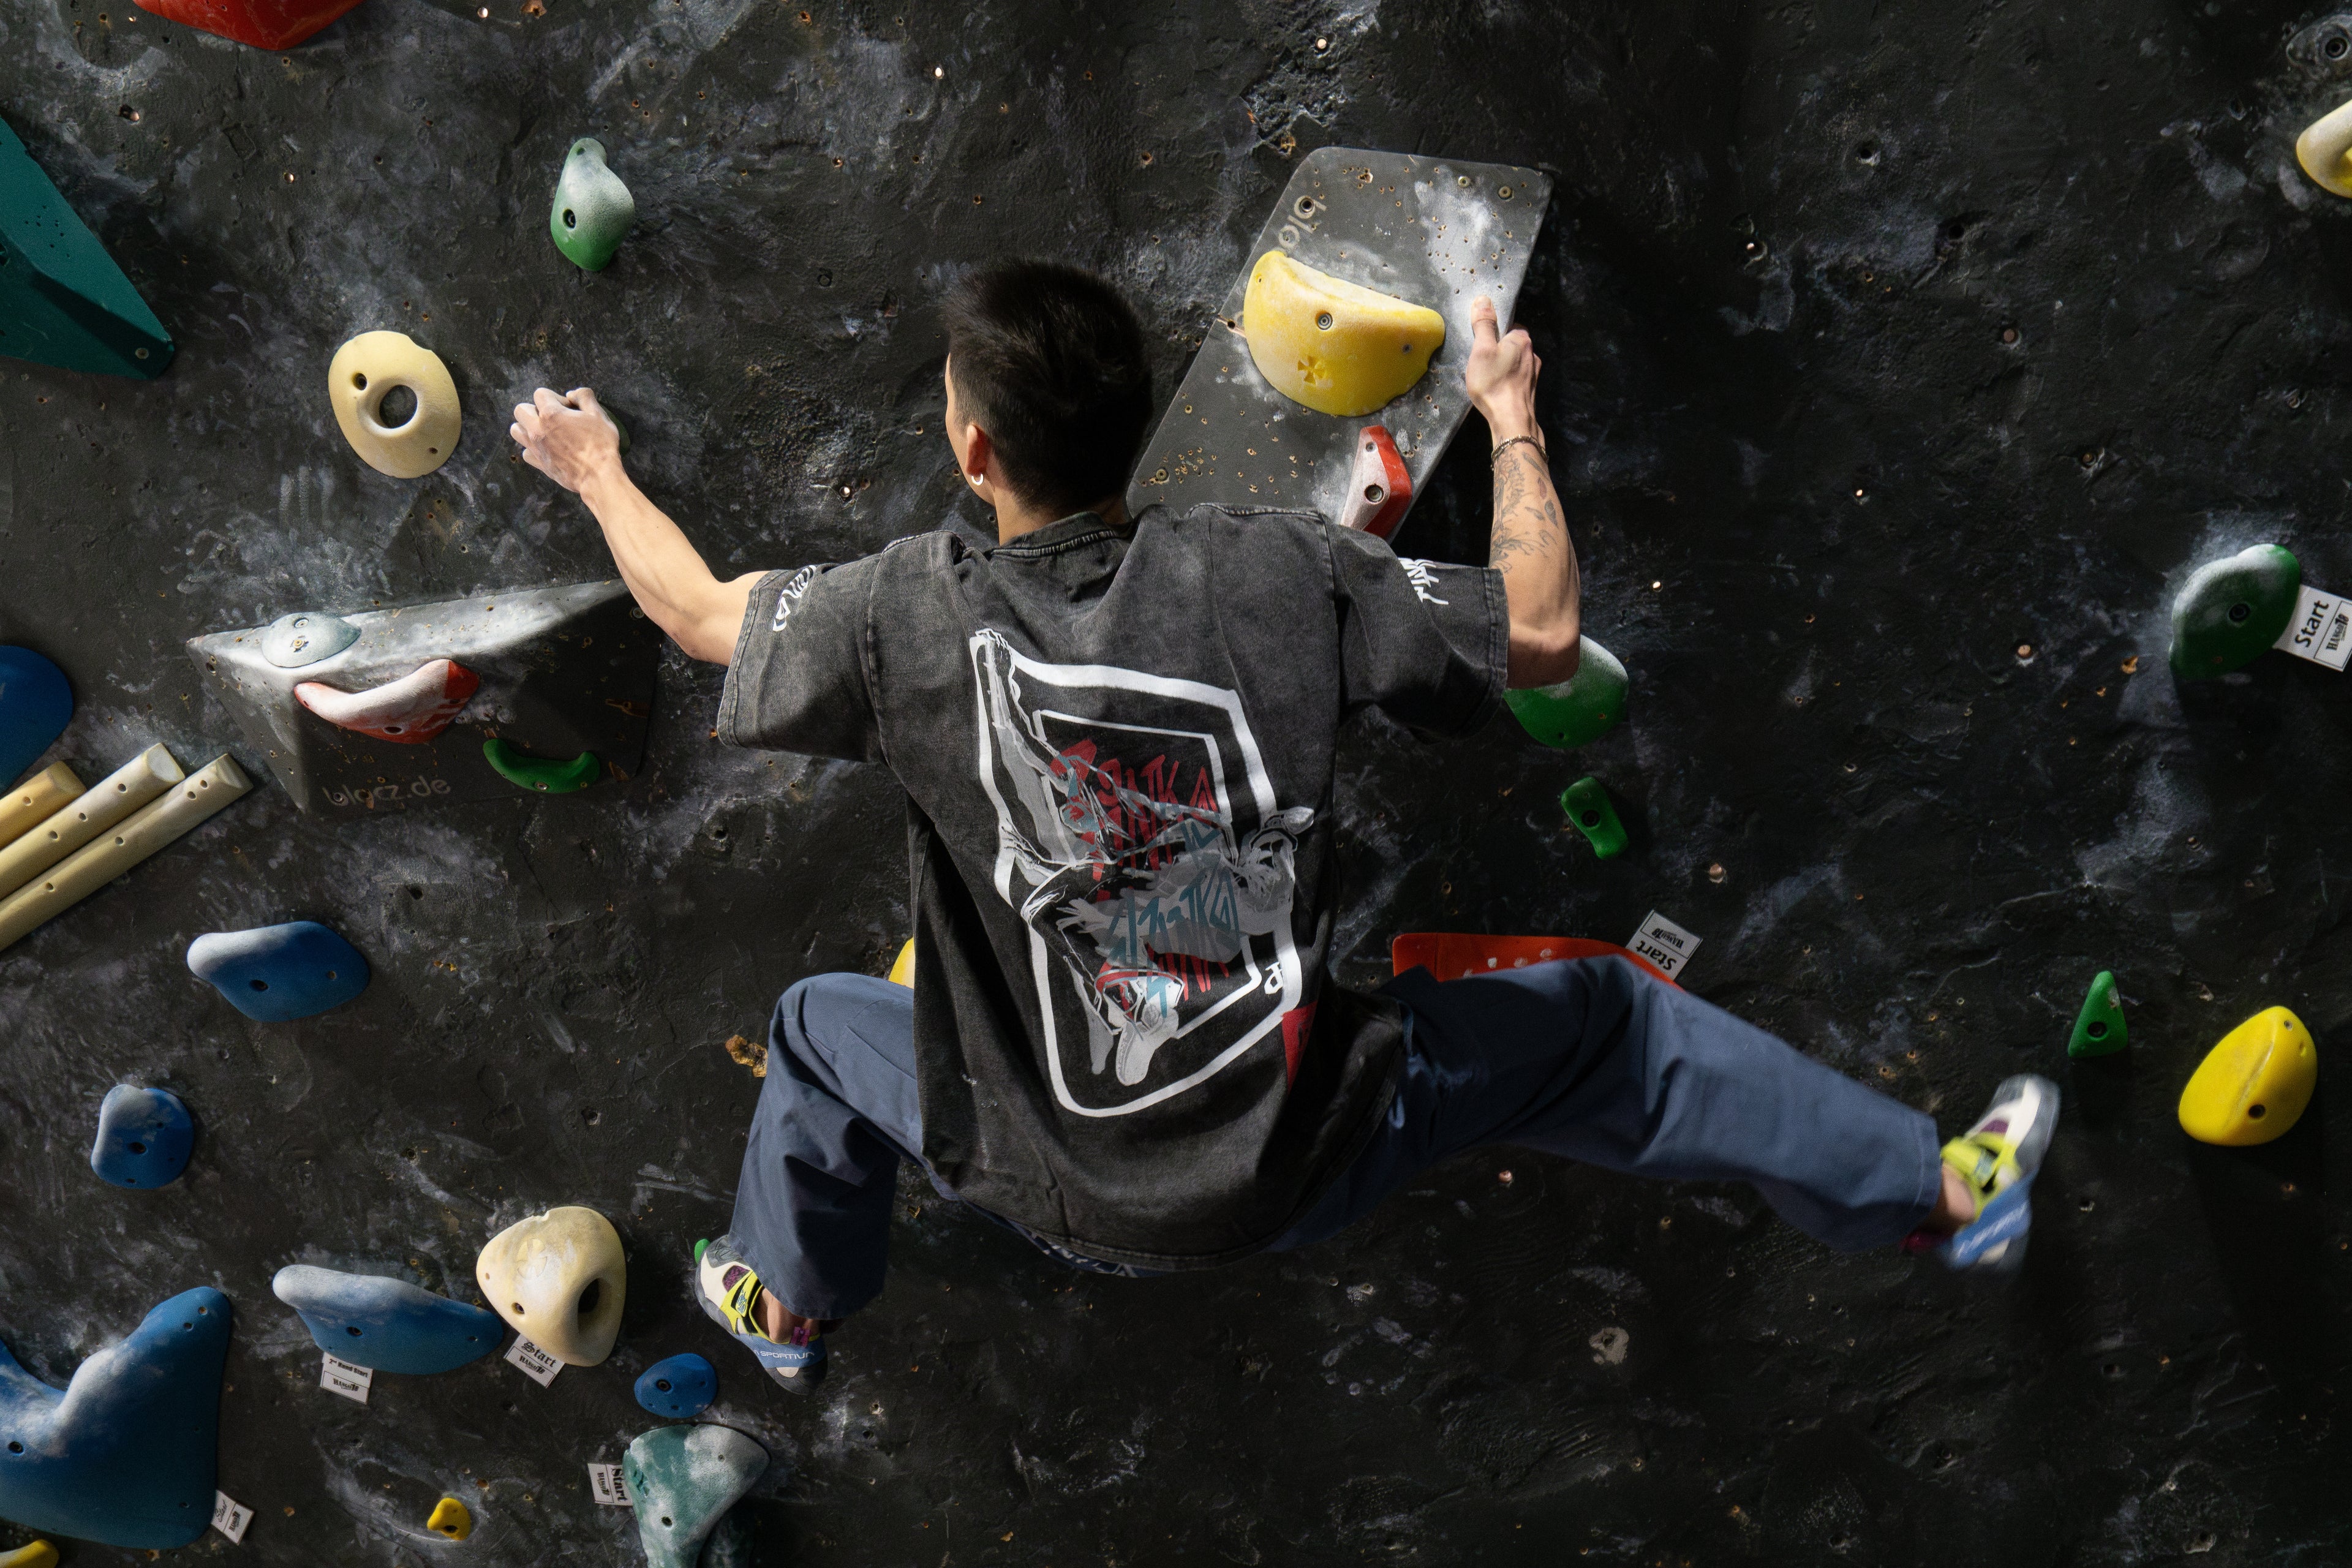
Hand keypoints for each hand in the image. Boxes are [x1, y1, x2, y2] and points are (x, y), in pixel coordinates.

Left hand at [510, 386, 622, 493]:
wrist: (598, 476)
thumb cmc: (600, 445)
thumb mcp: (599, 415)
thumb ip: (584, 397)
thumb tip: (572, 393)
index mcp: (551, 414)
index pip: (540, 393)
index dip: (555, 397)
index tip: (568, 408)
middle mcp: (537, 429)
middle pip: (520, 410)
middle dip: (535, 409)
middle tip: (553, 418)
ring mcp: (536, 447)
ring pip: (516, 430)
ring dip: (526, 427)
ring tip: (544, 431)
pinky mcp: (539, 463)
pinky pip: (525, 452)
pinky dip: (532, 449)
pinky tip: (546, 449)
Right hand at [1463, 295, 1540, 440]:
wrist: (1511, 420)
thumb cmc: (1494, 382)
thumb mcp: (1482, 349)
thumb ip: (1484, 324)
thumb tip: (1484, 298)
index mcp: (1522, 339)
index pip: (1510, 325)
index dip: (1495, 331)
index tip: (1482, 341)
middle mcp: (1533, 354)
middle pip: (1514, 344)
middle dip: (1500, 349)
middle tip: (1481, 359)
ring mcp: (1534, 374)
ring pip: (1517, 362)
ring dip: (1505, 365)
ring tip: (1488, 376)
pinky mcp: (1531, 391)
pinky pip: (1518, 378)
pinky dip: (1508, 380)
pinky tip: (1498, 389)